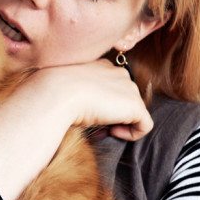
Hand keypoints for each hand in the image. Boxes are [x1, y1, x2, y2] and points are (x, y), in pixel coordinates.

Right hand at [31, 59, 152, 140]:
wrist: (57, 93)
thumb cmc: (54, 92)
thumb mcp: (67, 87)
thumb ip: (80, 93)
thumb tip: (87, 112)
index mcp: (102, 65)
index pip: (112, 87)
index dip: (103, 105)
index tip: (88, 115)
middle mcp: (119, 73)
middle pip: (125, 99)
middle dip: (113, 115)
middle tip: (95, 126)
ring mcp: (129, 88)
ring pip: (134, 112)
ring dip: (119, 123)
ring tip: (100, 129)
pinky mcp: (135, 106)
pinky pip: (145, 125)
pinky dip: (131, 134)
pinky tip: (112, 133)